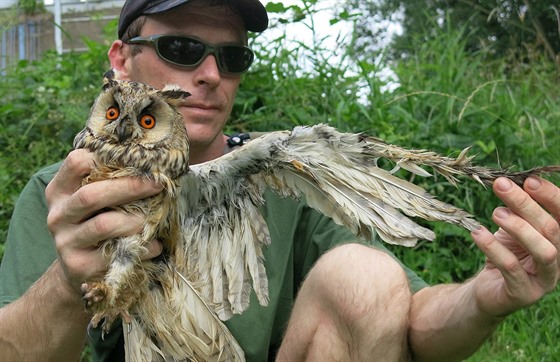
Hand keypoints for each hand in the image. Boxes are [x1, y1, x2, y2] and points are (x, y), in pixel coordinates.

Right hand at [45, 149, 163, 293]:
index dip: (106, 157)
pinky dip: (143, 247)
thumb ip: (107, 180)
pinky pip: (117, 253)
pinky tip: (155, 244)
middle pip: (91, 195)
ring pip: (105, 225)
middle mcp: (58, 215)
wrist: (77, 267)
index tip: (136, 160)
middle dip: (130, 187)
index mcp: (60, 191)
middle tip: (157, 184)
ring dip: (137, 220)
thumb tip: (150, 161)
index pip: (76, 163)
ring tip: (154, 219)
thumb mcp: (92, 199)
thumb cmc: (95, 222)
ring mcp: (66, 242)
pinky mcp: (80, 266)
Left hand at [470, 176, 558, 316]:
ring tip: (496, 213)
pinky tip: (477, 233)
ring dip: (519, 228)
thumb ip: (517, 210)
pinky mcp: (524, 293)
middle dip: (527, 205)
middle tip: (501, 186)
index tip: (528, 180)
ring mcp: (545, 280)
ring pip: (543, 251)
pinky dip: (494, 248)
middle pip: (552, 229)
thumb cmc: (505, 254)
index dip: (551, 196)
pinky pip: (512, 268)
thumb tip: (510, 182)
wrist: (488, 289)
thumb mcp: (511, 228)